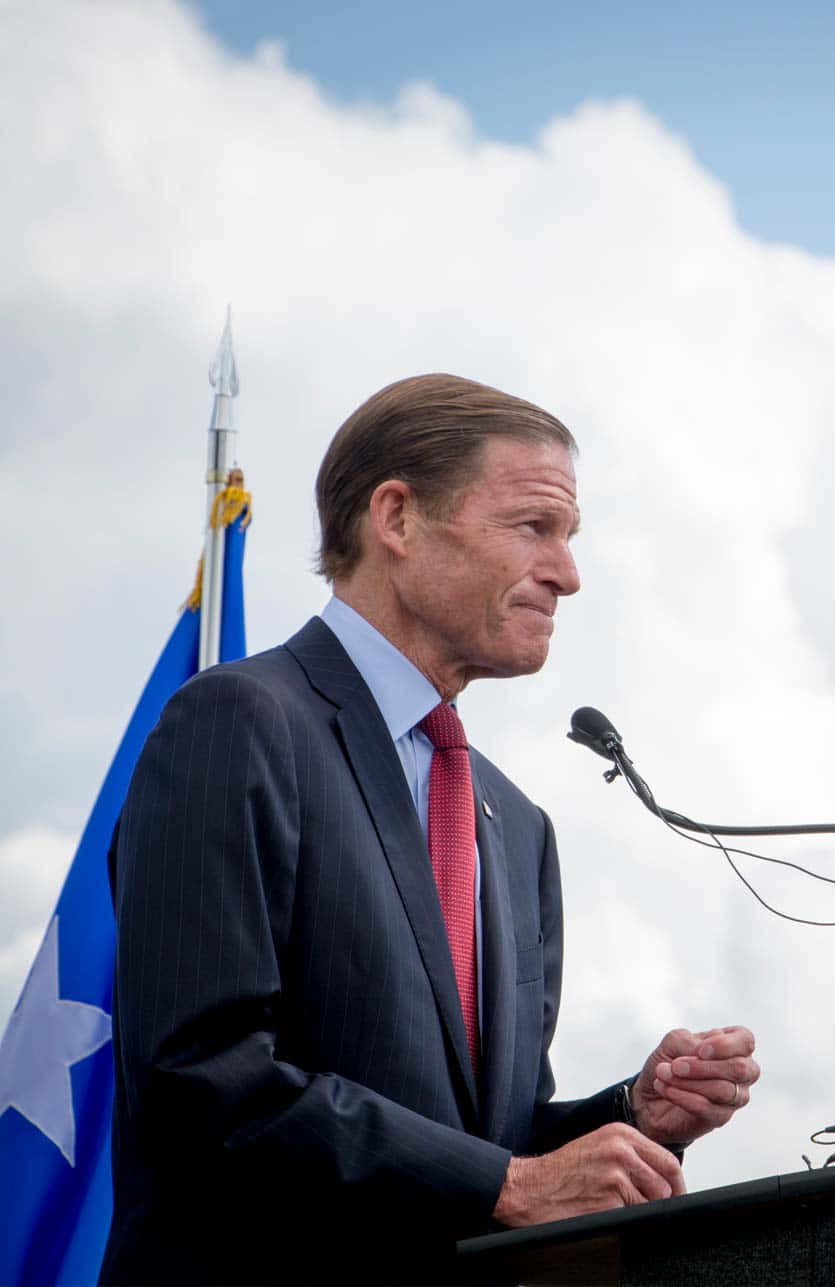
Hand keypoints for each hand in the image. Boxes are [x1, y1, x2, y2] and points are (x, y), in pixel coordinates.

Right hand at [492, 1123, 685, 1227]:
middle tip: (646, 1209)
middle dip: (662, 1201)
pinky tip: (603, 1213)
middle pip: (666, 1184)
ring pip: (653, 1203)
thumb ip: (632, 1156)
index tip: (677, 1198)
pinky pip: (634, 1217)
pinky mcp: (610, 1199)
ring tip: (615, 1208)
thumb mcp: (600, 1148)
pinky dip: (623, 1220)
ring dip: (641, 1212)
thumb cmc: (563, 1172)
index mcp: (621, 1134)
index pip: (668, 1161)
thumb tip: (665, 1180)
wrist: (530, 1187)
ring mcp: (616, 1174)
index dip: (677, 1185)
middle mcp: (621, 1150)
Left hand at [631, 1026, 759, 1146]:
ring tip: (663, 1074)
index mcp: (733, 1046)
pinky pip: (707, 1108)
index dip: (725, 1045)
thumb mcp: (673, 1042)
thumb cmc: (668, 1062)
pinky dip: (682, 1096)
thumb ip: (689, 1042)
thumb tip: (701, 1053)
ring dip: (688, 1082)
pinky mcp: (720, 1118)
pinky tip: (664, 1088)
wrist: (649, 1095)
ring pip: (724, 1090)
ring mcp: (734, 1098)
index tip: (700, 1050)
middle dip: (704, 1067)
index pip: (745, 1040)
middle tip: (675, 1066)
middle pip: (740, 1069)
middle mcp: (741, 1072)